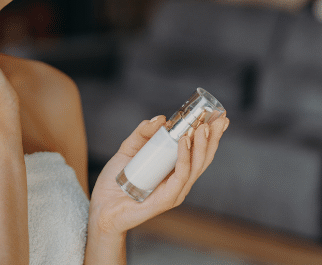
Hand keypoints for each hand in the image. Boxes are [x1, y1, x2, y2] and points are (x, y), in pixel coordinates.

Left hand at [87, 114, 229, 234]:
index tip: (219, 115)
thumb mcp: (128, 150)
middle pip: (203, 158)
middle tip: (220, 118)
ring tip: (203, 126)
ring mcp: (175, 191)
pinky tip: (184, 141)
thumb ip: (142, 134)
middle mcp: (179, 181)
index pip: (198, 152)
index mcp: (174, 170)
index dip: (210, 135)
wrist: (101, 207)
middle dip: (213, 138)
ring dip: (201, 145)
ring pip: (196, 166)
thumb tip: (161, 119)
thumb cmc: (117, 180)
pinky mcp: (167, 199)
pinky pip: (180, 175)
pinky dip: (184, 157)